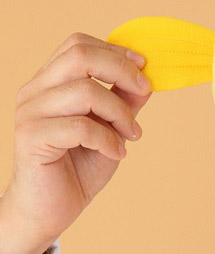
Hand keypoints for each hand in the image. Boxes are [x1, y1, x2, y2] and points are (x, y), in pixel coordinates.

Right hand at [0, 33, 151, 253]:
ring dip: (120, 113)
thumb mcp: (111, 128)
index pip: (78, 45)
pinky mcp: (32, 138)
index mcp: (50, 82)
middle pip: (80, 56)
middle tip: (144, 93)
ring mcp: (30, 113)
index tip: (145, 68)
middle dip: (122, 71)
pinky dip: (108, 139)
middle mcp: (35, 91)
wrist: (52, 208)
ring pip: (84, 91)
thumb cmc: (80, 166)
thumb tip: (147, 79)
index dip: (116, 51)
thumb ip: (124, 102)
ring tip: (132, 135)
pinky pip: (80, 127)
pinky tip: (116, 153)